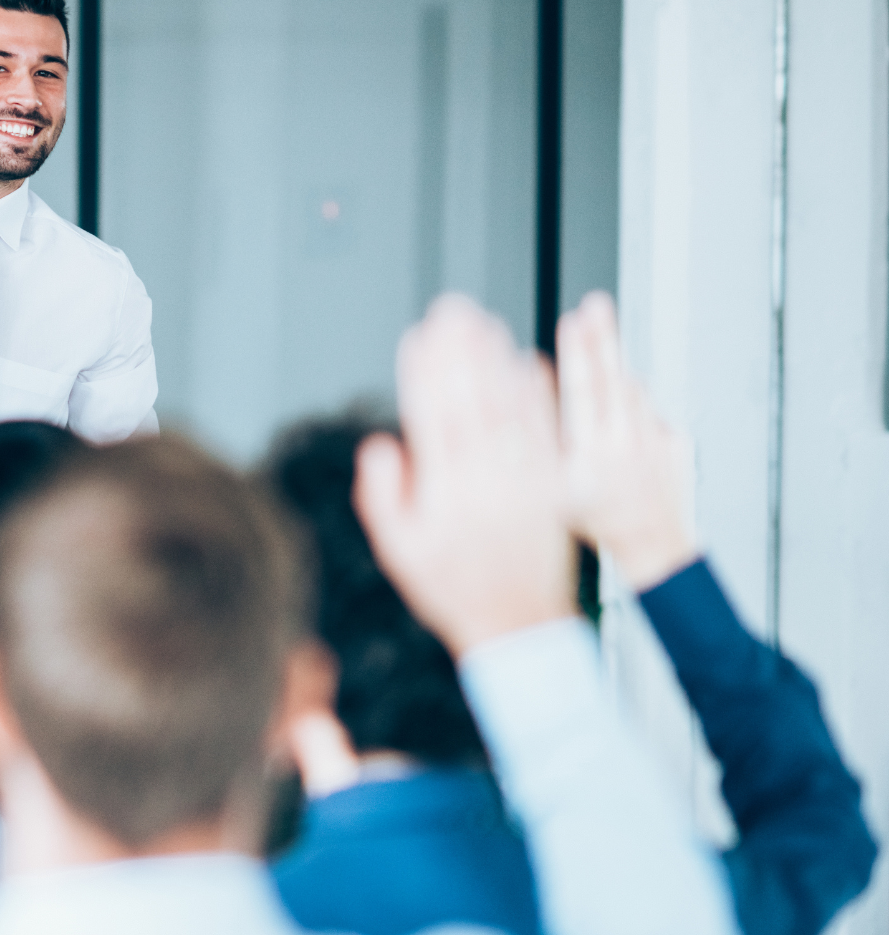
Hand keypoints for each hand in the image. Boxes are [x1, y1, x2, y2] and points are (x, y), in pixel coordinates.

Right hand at [354, 295, 576, 655]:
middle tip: (453, 309)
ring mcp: (523, 481)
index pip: (431, 417)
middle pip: (471, 401)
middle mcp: (486, 481)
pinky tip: (529, 364)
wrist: (518, 624)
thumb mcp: (399, 550)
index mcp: (445, 493)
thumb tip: (382, 444)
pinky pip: (547, 431)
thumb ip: (383, 496)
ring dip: (497, 361)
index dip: (424, 373)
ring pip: (510, 408)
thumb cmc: (453, 588)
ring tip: (486, 323)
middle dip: (460, 351)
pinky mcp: (552, 485)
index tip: (418, 337)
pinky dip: (537, 395)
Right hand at [557, 291, 697, 588]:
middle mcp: (626, 445)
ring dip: (616, 363)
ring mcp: (656, 441)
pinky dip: (634, 402)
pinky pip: (650, 411)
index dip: (577, 355)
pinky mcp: (676, 441)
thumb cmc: (596, 520)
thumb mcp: (554, 488)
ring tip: (600, 330)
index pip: (583, 393)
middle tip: (596, 305)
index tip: (572, 323)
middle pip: (613, 378)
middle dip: (602, 338)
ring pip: (633, 391)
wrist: (653, 546)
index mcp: (592, 457)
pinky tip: (620, 406)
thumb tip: (533, 387)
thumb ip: (544, 436)